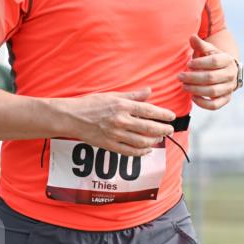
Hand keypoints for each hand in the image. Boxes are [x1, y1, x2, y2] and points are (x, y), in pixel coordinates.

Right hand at [54, 88, 175, 157]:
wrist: (72, 117)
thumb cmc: (91, 104)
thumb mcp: (112, 95)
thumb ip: (133, 95)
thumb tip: (150, 91)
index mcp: (122, 106)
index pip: (149, 111)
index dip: (163, 114)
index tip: (171, 117)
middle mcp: (120, 120)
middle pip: (149, 128)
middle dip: (163, 130)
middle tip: (170, 130)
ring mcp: (115, 135)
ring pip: (141, 141)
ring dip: (154, 141)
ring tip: (159, 139)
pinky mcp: (109, 145)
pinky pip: (130, 152)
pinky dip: (141, 152)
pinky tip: (146, 150)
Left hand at [179, 35, 237, 109]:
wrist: (226, 71)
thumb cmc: (213, 60)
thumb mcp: (208, 51)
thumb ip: (200, 45)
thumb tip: (192, 37)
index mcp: (227, 60)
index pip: (214, 61)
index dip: (199, 63)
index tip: (188, 64)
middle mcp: (231, 74)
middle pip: (211, 77)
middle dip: (193, 78)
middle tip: (180, 76)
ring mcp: (229, 88)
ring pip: (212, 91)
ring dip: (195, 90)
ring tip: (184, 86)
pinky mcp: (226, 99)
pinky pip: (215, 105)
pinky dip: (203, 103)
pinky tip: (192, 97)